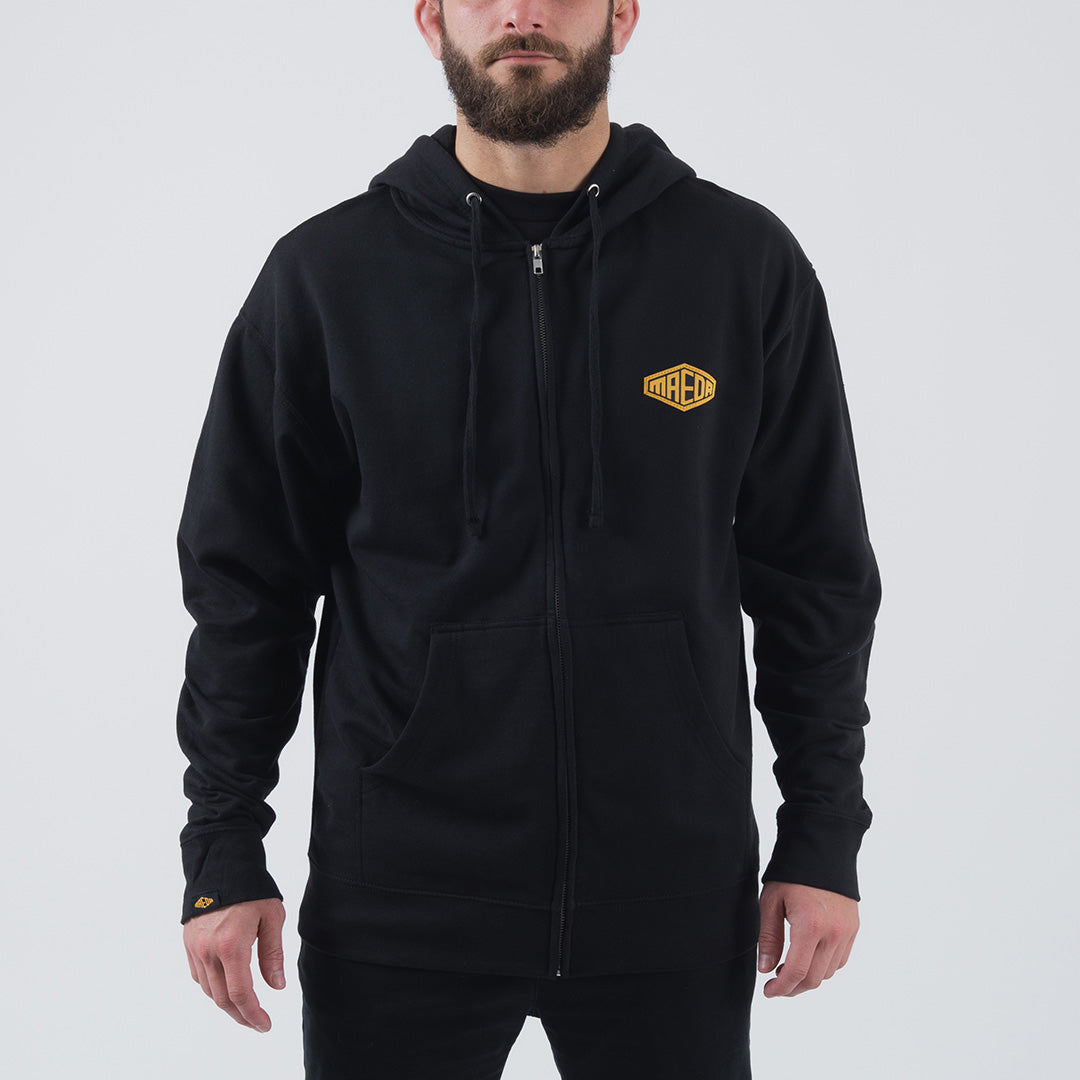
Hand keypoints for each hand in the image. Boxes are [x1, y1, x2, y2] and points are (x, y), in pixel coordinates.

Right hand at [183, 897, 286, 1031]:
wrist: (221, 864)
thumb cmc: (251, 888)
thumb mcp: (272, 917)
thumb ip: (273, 954)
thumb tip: (276, 986)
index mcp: (231, 945)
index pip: (240, 993)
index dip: (253, 1014)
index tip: (265, 1025)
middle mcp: (208, 951)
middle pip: (222, 998)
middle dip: (240, 1015)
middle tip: (257, 1023)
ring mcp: (195, 948)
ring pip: (208, 990)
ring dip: (226, 1004)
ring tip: (245, 1008)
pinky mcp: (188, 943)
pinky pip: (199, 976)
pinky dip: (213, 988)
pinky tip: (226, 987)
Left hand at [756, 881, 858, 996]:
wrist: (822, 849)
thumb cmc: (791, 873)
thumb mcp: (771, 901)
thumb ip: (769, 937)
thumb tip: (766, 969)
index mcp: (810, 926)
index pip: (797, 972)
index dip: (781, 988)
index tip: (768, 992)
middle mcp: (833, 933)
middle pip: (814, 978)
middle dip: (793, 988)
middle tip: (776, 984)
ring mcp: (847, 932)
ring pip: (828, 972)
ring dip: (809, 977)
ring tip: (789, 967)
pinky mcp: (854, 928)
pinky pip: (840, 960)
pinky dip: (824, 966)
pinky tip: (809, 956)